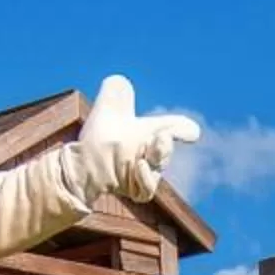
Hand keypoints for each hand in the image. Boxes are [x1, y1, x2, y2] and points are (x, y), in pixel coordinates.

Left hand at [70, 75, 201, 203]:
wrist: (83, 164)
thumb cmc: (101, 136)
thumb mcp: (108, 109)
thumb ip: (117, 92)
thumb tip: (121, 83)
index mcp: (152, 133)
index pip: (171, 128)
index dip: (182, 129)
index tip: (191, 131)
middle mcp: (152, 155)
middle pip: (165, 150)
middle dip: (167, 142)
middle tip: (164, 134)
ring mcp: (145, 174)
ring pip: (158, 168)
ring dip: (159, 154)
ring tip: (156, 142)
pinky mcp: (136, 191)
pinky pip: (146, 190)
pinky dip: (145, 178)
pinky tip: (139, 164)